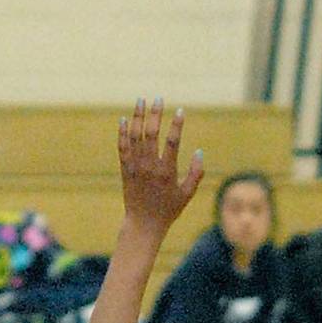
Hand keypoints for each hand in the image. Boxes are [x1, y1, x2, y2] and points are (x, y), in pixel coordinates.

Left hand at [117, 98, 203, 232]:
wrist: (143, 224)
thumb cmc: (168, 210)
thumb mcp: (187, 194)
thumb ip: (195, 173)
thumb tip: (199, 152)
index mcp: (167, 171)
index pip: (172, 142)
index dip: (176, 125)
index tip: (180, 111)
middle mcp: (149, 166)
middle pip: (151, 133)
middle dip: (155, 114)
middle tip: (158, 98)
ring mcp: (135, 166)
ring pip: (135, 136)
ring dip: (137, 117)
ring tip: (141, 101)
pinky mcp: (125, 169)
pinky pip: (122, 147)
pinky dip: (122, 132)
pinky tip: (124, 119)